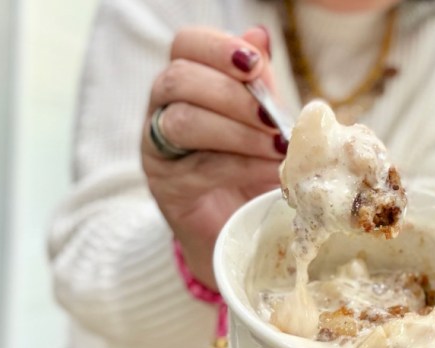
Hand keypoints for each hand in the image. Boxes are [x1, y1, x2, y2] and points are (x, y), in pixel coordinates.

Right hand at [142, 26, 284, 289]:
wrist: (239, 225)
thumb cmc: (251, 164)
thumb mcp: (262, 118)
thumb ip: (259, 82)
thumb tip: (259, 34)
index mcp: (187, 78)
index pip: (186, 45)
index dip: (218, 48)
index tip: (255, 65)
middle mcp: (162, 106)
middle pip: (179, 80)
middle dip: (233, 96)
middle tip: (274, 118)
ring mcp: (156, 146)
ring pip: (183, 122)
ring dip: (238, 133)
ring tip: (278, 148)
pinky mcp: (165, 185)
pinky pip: (197, 167)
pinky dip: (241, 167)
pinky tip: (270, 171)